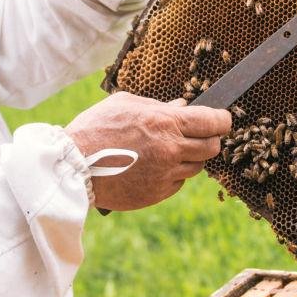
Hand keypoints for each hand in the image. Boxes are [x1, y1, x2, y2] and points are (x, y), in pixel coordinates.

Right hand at [64, 92, 232, 211]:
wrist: (73, 167)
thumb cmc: (95, 128)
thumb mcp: (126, 104)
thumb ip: (158, 105)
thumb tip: (182, 106)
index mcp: (165, 123)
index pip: (214, 122)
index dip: (222, 120)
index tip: (221, 119)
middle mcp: (171, 150)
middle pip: (212, 147)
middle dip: (209, 139)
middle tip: (196, 135)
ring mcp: (165, 174)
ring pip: (196, 167)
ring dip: (189, 158)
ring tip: (168, 150)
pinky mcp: (157, 193)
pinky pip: (177, 182)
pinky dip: (172, 174)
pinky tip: (153, 167)